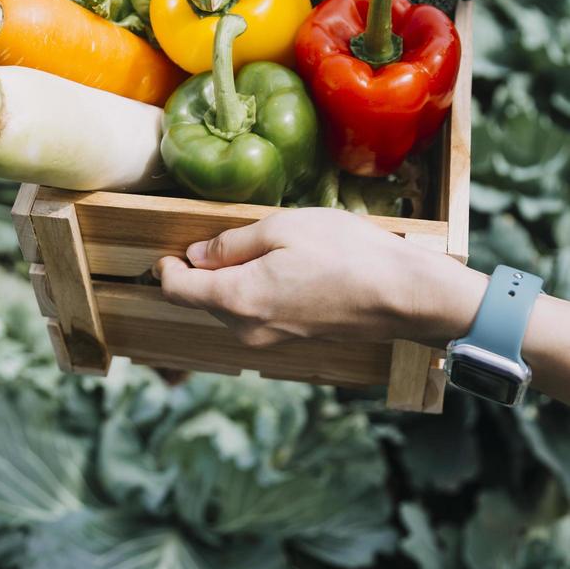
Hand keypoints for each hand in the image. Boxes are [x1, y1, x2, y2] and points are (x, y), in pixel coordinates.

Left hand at [155, 208, 458, 347]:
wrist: (402, 295)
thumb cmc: (346, 253)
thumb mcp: (282, 229)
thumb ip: (232, 244)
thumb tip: (197, 254)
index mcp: (238, 299)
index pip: (179, 291)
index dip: (167, 269)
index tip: (167, 252)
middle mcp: (248, 328)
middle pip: (203, 302)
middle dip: (198, 274)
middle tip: (208, 241)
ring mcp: (273, 339)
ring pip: (231, 309)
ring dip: (227, 283)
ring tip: (249, 250)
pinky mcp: (294, 339)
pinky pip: (257, 316)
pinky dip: (252, 293)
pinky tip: (277, 269)